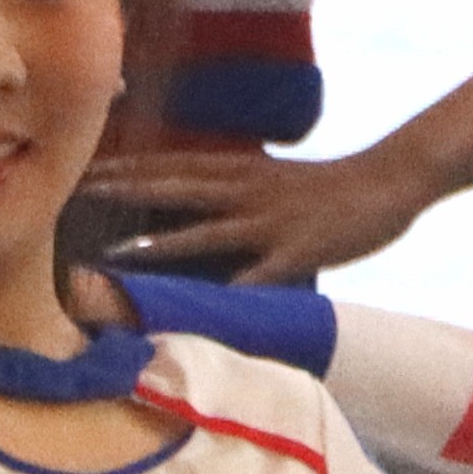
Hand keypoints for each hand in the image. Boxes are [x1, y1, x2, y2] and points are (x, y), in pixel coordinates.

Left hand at [80, 135, 438, 283]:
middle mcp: (249, 190)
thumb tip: (201, 200)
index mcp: (244, 170)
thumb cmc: (332, 186)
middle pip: (178, 187)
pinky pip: (257, 275)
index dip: (132, 166)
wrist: (390, 180)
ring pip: (205, 230)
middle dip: (128, 191)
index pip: (176, 164)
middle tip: (81, 192)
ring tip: (114, 253)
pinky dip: (227, 289)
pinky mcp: (298, 251)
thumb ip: (238, 188)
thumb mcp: (277, 178)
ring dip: (159, 242)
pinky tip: (200, 309)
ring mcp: (271, 222)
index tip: (88, 168)